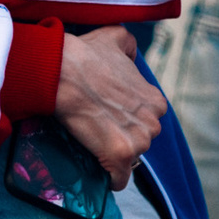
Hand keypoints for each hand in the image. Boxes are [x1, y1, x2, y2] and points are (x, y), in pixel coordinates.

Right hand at [53, 26, 166, 187]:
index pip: (145, 121)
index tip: (107, 116)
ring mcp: (138, 142)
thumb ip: (130, 46)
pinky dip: (109, 179)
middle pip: (139, 142)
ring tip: (92, 142)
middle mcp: (153, 123)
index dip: (125, 120)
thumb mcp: (117, 38)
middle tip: (97, 128)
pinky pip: (119, 180)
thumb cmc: (85, 55)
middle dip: (122, 138)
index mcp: (156, 101)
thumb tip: (130, 55)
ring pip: (129, 160)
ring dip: (113, 156)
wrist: (62, 72)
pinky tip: (99, 172)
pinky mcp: (120, 157)